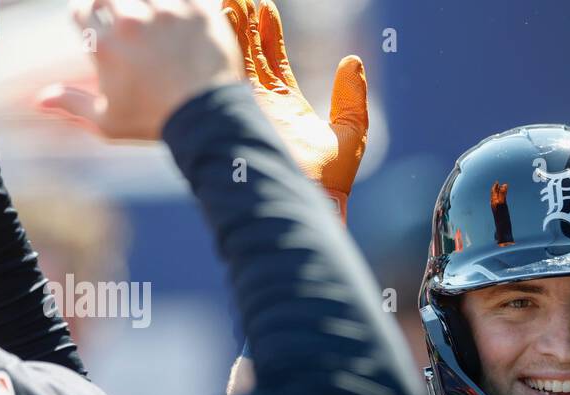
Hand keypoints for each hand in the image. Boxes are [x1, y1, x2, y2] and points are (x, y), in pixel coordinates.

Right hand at [39, 0, 240, 140]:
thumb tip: (39, 100)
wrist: (209, 120)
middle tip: (128, 25)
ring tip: (155, 26)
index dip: (88, 17)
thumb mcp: (108, 122)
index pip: (81, 11)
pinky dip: (178, 4)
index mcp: (103, 45)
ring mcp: (166, 12)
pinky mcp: (197, 8)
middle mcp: (130, 22)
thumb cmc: (156, 123)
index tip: (102, 29)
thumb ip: (73, 104)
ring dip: (147, 7)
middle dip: (112, 6)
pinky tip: (178, 15)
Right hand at [221, 0, 366, 218]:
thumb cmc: (330, 180)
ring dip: (228, 31)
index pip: (272, 59)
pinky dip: (220, 53)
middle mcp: (261, 103)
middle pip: (247, 54)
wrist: (308, 200)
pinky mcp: (234, 114)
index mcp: (286, 103)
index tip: (265, 6)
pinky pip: (223, 78)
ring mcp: (245, 108)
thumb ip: (352, 99)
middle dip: (241, 24)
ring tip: (226, 2)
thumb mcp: (351, 133)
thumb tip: (354, 62)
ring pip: (233, 61)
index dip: (268, 31)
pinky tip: (216, 29)